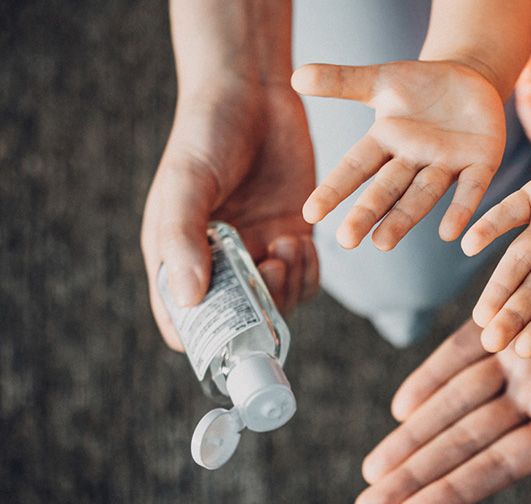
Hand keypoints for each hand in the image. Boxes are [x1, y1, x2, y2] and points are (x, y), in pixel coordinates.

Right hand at [141, 79, 316, 349]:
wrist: (253, 93)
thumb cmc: (206, 133)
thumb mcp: (187, 182)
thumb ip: (184, 238)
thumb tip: (187, 300)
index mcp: (177, 256)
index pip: (184, 322)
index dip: (204, 340)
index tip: (231, 331)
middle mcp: (217, 263)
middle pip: (238, 321)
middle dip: (260, 310)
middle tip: (272, 271)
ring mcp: (256, 252)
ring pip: (277, 304)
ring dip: (289, 288)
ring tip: (287, 246)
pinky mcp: (291, 236)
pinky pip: (304, 279)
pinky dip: (309, 272)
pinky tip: (302, 241)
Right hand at [291, 60, 504, 250]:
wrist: (470, 80)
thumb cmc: (420, 86)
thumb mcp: (381, 80)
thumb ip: (342, 81)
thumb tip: (296, 76)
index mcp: (386, 142)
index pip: (355, 167)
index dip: (335, 188)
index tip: (311, 213)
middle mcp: (412, 160)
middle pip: (386, 189)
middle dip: (367, 213)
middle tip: (347, 241)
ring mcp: (446, 165)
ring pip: (422, 195)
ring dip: (404, 219)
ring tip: (383, 243)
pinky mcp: (481, 163)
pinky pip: (470, 189)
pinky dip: (461, 210)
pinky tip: (450, 234)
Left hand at [354, 277, 530, 503]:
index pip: (497, 466)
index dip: (452, 490)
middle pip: (463, 443)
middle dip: (417, 473)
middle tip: (369, 502)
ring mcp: (517, 358)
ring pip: (454, 403)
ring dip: (413, 433)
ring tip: (374, 467)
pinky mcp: (508, 319)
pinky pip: (462, 351)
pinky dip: (432, 376)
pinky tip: (403, 406)